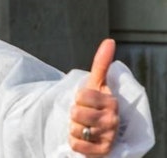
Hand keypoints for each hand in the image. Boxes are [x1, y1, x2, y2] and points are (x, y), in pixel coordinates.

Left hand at [70, 39, 119, 156]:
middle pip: (76, 113)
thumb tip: (109, 40)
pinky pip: (76, 145)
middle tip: (83, 116)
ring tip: (83, 127)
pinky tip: (83, 139)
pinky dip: (74, 142)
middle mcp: (113, 119)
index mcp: (111, 101)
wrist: (98, 132)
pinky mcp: (102, 151)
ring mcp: (109, 136)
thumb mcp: (95, 84)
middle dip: (74, 114)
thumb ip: (101, 63)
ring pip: (75, 129)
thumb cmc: (95, 105)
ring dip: (74, 128)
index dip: (78, 98)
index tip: (86, 101)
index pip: (81, 95)